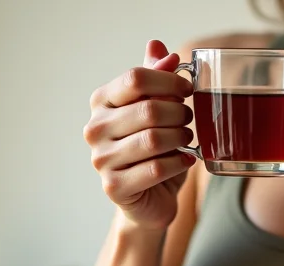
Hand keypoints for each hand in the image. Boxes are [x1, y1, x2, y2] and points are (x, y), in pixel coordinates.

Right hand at [84, 40, 195, 229]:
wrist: (148, 198)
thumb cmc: (153, 150)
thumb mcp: (156, 110)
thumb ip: (155, 79)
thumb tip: (160, 48)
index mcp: (101, 102)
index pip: (135, 78)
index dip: (169, 81)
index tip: (187, 89)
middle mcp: (95, 129)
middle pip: (148, 109)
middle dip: (178, 113)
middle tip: (189, 120)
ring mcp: (101, 160)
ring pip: (153, 140)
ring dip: (181, 138)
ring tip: (187, 139)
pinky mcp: (114, 187)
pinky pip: (156, 169)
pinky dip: (179, 163)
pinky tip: (186, 160)